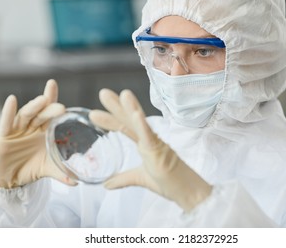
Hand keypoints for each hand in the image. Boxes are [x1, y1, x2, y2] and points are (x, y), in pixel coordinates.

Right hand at [0, 79, 76, 187]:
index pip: (50, 112)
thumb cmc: (30, 167)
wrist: (9, 179)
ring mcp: (18, 130)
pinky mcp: (4, 136)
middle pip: (41, 113)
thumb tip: (76, 182)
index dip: (52, 98)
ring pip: (26, 115)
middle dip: (50, 108)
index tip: (54, 84)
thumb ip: (61, 173)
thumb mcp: (47, 169)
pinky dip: (9, 111)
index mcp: (44, 131)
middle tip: (61, 107)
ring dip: (34, 107)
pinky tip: (12, 100)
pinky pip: (6, 122)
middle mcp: (32, 127)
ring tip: (42, 100)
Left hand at [89, 89, 211, 211]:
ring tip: (122, 94)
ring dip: (130, 108)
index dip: (111, 118)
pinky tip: (135, 114)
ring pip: (140, 123)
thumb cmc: (170, 182)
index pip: (125, 127)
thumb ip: (123, 179)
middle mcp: (150, 140)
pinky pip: (150, 136)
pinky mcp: (160, 151)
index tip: (96, 112)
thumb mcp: (140, 179)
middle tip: (103, 93)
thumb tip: (106, 184)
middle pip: (130, 120)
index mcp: (145, 143)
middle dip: (116, 106)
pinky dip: (142, 124)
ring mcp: (156, 144)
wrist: (189, 191)